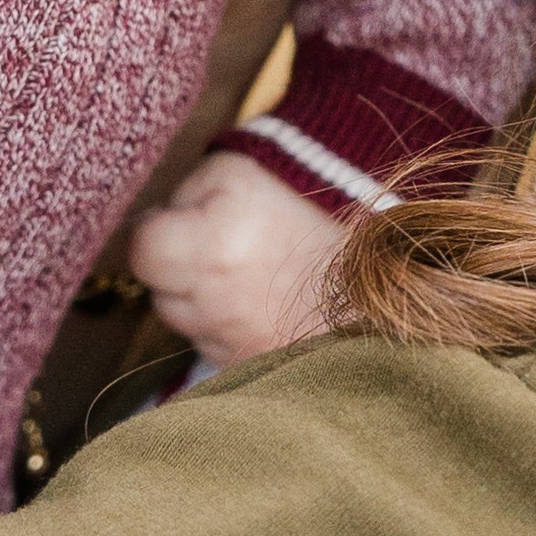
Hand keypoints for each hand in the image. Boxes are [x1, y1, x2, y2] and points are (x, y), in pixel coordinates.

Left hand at [128, 154, 342, 365]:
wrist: (392, 264)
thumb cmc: (316, 207)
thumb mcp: (243, 170)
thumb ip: (189, 190)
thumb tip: (163, 219)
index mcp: (213, 248)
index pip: (143, 253)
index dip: (156, 232)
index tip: (182, 222)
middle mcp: (218, 303)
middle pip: (163, 293)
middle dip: (181, 268)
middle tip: (227, 242)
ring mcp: (238, 342)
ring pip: (192, 324)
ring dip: (207, 301)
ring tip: (257, 271)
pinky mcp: (258, 366)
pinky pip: (223, 346)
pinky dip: (235, 327)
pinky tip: (271, 301)